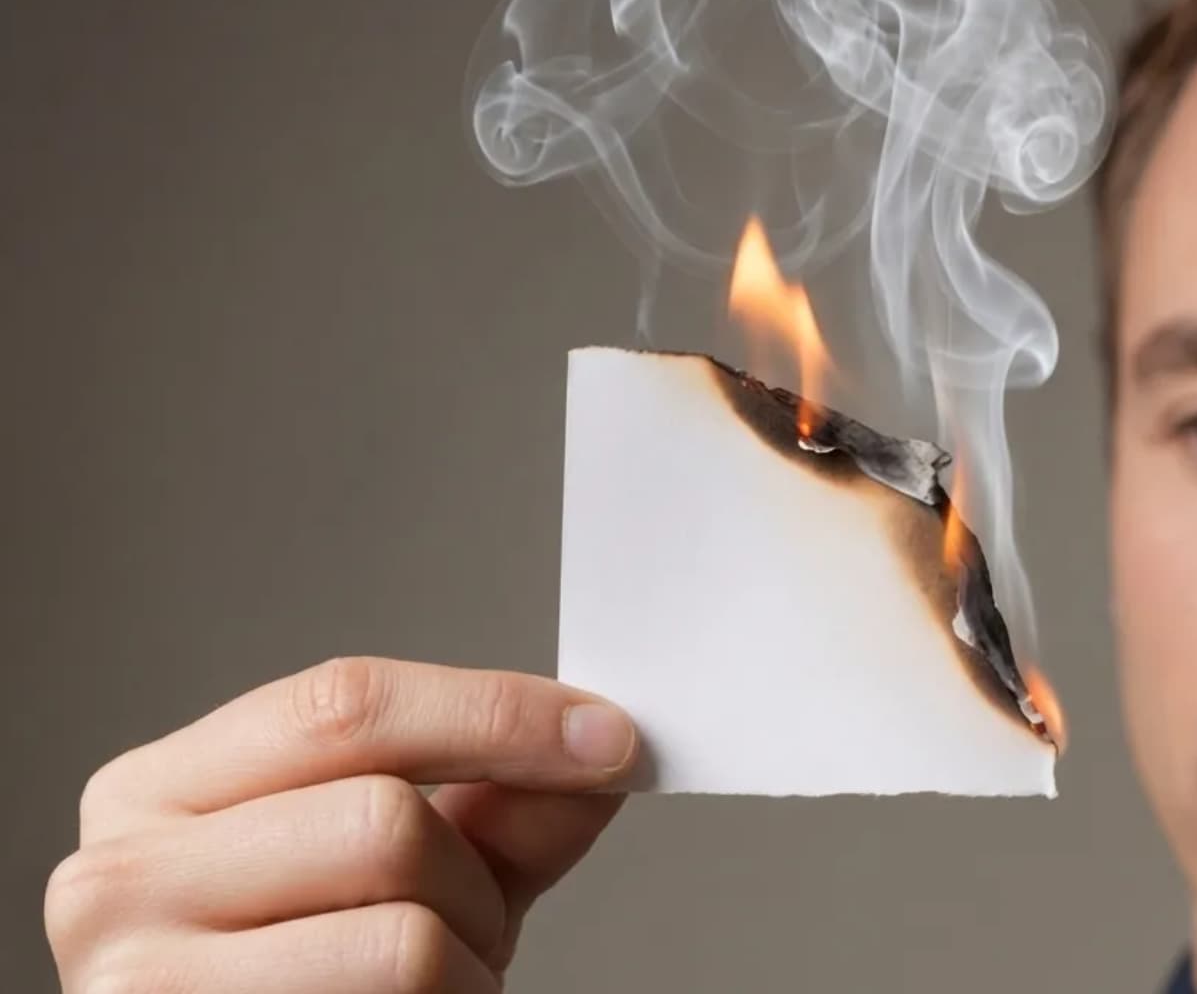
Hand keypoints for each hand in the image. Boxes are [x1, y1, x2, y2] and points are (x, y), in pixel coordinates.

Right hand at [44, 656, 646, 992]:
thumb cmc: (310, 985)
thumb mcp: (406, 879)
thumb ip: (497, 809)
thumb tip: (600, 748)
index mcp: (157, 792)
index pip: (343, 702)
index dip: (496, 711)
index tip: (608, 736)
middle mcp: (119, 878)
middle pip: (381, 818)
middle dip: (478, 876)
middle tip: (487, 924)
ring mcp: (140, 984)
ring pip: (402, 936)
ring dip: (470, 964)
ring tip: (441, 984)